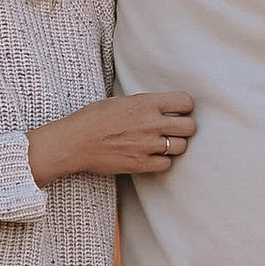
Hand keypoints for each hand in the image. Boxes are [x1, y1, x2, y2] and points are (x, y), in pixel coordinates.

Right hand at [29, 91, 195, 183]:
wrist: (74, 142)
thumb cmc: (93, 118)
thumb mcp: (121, 101)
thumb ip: (145, 104)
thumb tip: (164, 107)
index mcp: (146, 103)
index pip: (186, 102)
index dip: (184, 107)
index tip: (179, 111)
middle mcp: (151, 123)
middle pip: (189, 126)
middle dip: (184, 127)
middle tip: (174, 129)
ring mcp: (147, 145)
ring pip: (181, 147)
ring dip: (175, 146)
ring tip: (162, 144)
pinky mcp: (141, 164)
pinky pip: (167, 165)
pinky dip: (162, 162)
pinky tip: (152, 156)